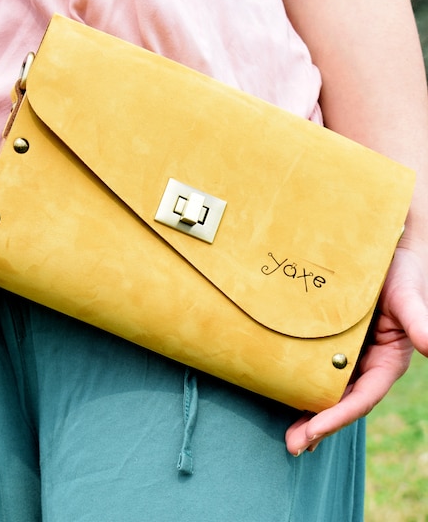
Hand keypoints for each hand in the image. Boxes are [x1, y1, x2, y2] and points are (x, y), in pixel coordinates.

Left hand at [285, 240, 427, 454]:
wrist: (384, 251)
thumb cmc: (402, 274)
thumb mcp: (409, 298)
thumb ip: (419, 321)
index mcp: (387, 362)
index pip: (360, 399)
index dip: (337, 417)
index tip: (312, 432)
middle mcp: (365, 364)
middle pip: (341, 402)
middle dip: (318, 426)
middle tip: (292, 446)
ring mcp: (347, 355)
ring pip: (326, 390)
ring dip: (307, 412)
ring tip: (287, 435)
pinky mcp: (329, 342)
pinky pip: (314, 367)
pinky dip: (301, 384)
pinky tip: (283, 394)